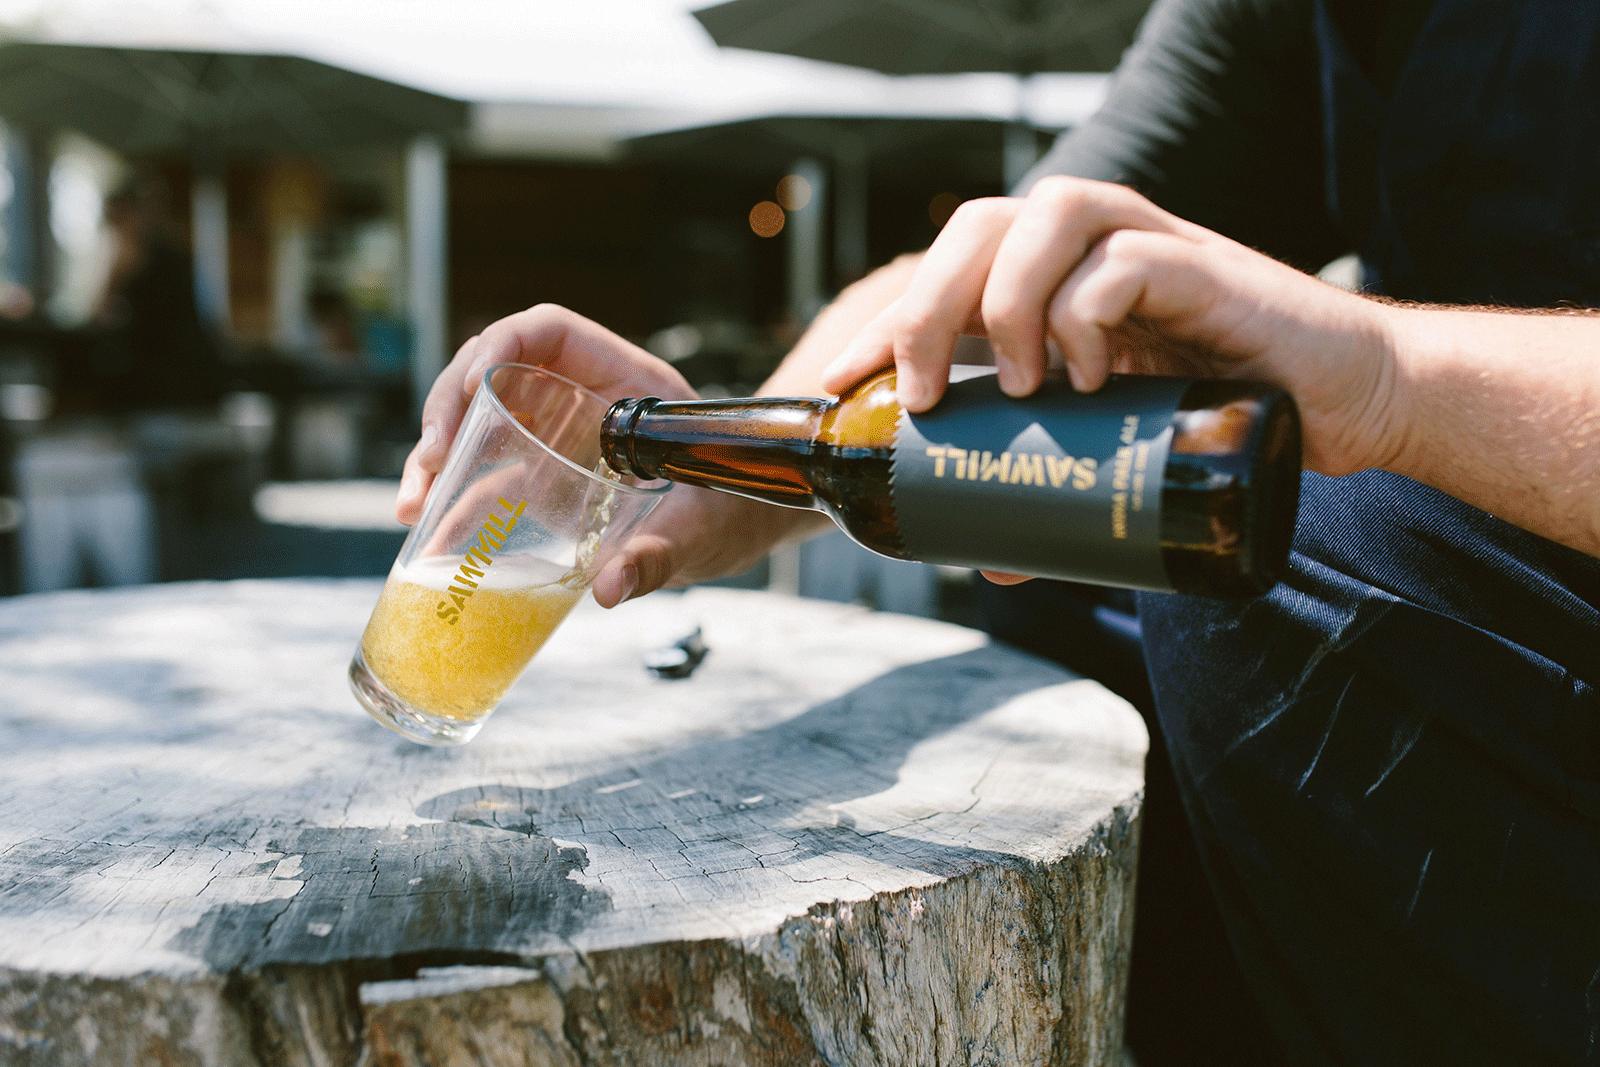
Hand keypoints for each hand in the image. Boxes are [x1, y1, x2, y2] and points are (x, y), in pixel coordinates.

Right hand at [396, 304, 822, 606]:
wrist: (744, 527)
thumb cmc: (733, 510)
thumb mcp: (702, 530)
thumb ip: (660, 555)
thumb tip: (610, 587)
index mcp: (624, 381)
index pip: (548, 329)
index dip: (502, 343)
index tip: (475, 388)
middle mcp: (582, 397)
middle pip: (494, 370)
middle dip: (448, 407)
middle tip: (431, 462)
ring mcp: (559, 435)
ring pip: (479, 422)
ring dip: (435, 456)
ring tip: (411, 506)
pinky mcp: (546, 478)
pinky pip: (487, 475)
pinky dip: (453, 500)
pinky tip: (426, 536)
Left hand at [820, 176, 1405, 479]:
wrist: (1344, 406)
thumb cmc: (1219, 424)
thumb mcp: (1116, 454)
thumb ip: (1054, 492)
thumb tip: (987, 565)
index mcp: (1055, 282)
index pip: (947, 274)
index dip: (884, 323)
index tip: (836, 388)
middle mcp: (1092, 248)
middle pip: (977, 226)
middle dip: (926, 308)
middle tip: (917, 397)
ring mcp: (1148, 246)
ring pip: (1043, 217)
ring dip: (1007, 302)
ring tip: (1015, 388)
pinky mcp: (1204, 266)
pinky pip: (1125, 259)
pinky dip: (1088, 312)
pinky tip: (1087, 375)